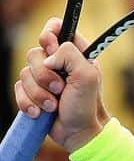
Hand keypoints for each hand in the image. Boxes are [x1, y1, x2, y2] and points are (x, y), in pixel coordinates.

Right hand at [15, 19, 108, 151]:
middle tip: (61, 88)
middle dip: (44, 74)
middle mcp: (58, 63)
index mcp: (75, 54)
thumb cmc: (87, 105)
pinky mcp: (32, 93)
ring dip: (38, 93)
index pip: (56, 28)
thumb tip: (47, 58)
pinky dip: (28, 102)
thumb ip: (69, 55)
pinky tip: (41, 113)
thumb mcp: (87, 76)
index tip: (51, 48)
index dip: (48, 34)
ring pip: (24, 73)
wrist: (79, 133)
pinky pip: (18, 89)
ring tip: (54, 105)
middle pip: (34, 53)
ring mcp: (43, 78)